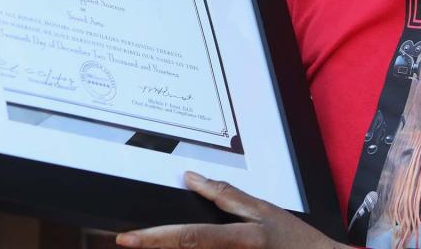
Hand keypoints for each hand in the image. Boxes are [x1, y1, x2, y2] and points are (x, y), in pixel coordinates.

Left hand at [115, 171, 347, 248]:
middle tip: (126, 241)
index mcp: (241, 238)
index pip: (190, 238)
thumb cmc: (294, 240)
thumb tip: (192, 178)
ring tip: (153, 242)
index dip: (155, 239)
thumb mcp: (263, 211)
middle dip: (154, 247)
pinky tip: (176, 248)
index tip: (127, 239)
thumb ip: (226, 195)